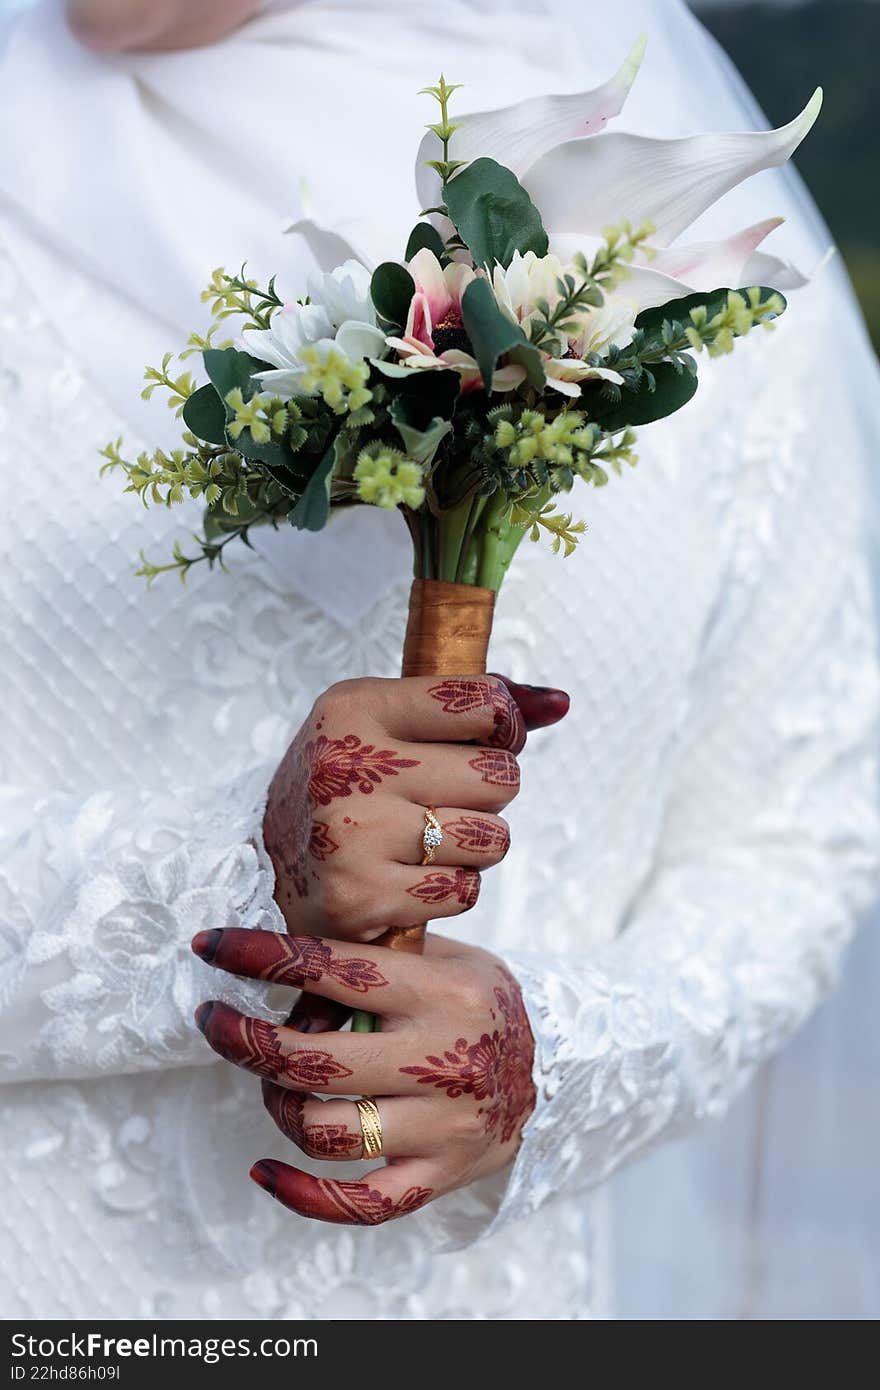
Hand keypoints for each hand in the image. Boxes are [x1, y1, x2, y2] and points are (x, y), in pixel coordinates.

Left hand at [191, 927, 535, 1224]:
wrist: (558, 1067)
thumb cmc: (478, 1001)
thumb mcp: (446, 957)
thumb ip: (378, 955)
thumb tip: (284, 962)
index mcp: (442, 991)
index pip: (335, 968)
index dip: (262, 956)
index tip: (211, 947)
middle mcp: (443, 1059)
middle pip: (313, 1059)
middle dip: (244, 1041)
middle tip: (214, 1022)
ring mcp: (443, 1124)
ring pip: (325, 1130)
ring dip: (279, 1106)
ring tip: (274, 1084)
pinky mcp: (441, 1173)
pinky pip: (360, 1203)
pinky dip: (302, 1195)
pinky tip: (266, 1170)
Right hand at [263, 674, 567, 944]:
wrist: (264, 866)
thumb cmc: (352, 783)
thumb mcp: (390, 723)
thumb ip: (478, 709)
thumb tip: (561, 702)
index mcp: (355, 706)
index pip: (485, 701)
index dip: (504, 726)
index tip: (481, 740)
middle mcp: (348, 764)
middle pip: (500, 775)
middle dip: (488, 793)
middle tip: (444, 800)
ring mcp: (351, 832)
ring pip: (492, 838)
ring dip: (475, 846)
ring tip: (429, 840)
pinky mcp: (360, 896)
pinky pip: (464, 890)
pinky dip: (451, 889)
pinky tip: (411, 879)